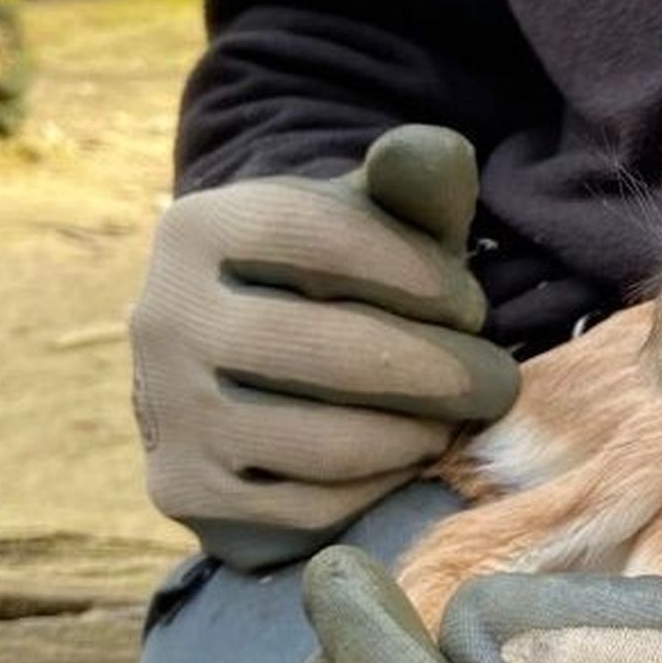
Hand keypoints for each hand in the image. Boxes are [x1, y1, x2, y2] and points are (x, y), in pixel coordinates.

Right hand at [131, 126, 519, 568]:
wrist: (239, 366)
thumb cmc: (333, 285)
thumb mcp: (369, 224)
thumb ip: (412, 186)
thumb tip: (437, 156)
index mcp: (199, 229)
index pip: (324, 240)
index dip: (420, 274)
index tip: (471, 304)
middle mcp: (164, 318)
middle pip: (334, 351)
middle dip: (443, 371)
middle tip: (498, 380)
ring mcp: (168, 413)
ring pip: (326, 441)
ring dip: (418, 434)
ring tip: (455, 419)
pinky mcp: (185, 491)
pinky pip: (309, 506)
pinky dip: (376, 487)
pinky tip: (404, 457)